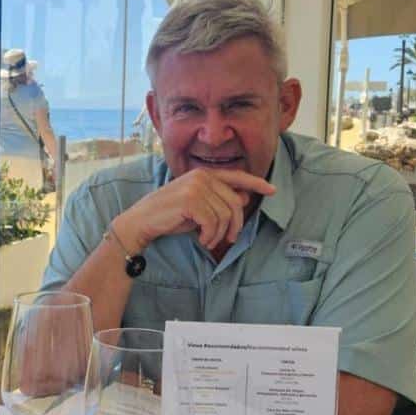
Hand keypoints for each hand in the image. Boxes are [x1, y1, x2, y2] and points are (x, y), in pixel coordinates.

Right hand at [114, 168, 275, 251]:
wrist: (143, 221)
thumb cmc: (171, 216)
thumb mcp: (199, 207)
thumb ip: (219, 200)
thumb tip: (243, 198)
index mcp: (204, 174)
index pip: (236, 176)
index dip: (256, 183)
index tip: (272, 190)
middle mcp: (202, 176)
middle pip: (234, 204)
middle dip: (234, 226)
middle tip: (227, 240)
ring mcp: (196, 186)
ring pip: (225, 216)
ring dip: (219, 234)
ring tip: (208, 240)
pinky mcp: (191, 200)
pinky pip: (213, 223)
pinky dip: (209, 236)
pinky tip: (200, 239)